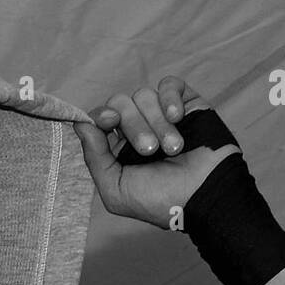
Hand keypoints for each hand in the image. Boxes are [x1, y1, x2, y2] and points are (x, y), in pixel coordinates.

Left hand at [74, 77, 240, 227]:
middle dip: (134, 126)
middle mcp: (139, 128)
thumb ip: (95, 158)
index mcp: (120, 149)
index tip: (110, 121)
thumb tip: (80, 124)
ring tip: (173, 148)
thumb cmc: (161, 201)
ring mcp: (162, 115)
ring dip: (156, 122)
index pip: (101, 118)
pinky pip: (169, 84)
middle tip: (150, 150)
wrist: (204, 195)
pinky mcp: (187, 104)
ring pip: (144, 95)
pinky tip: (177, 117)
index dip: (101, 114)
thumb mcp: (117, 190)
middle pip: (121, 102)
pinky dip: (170, 98)